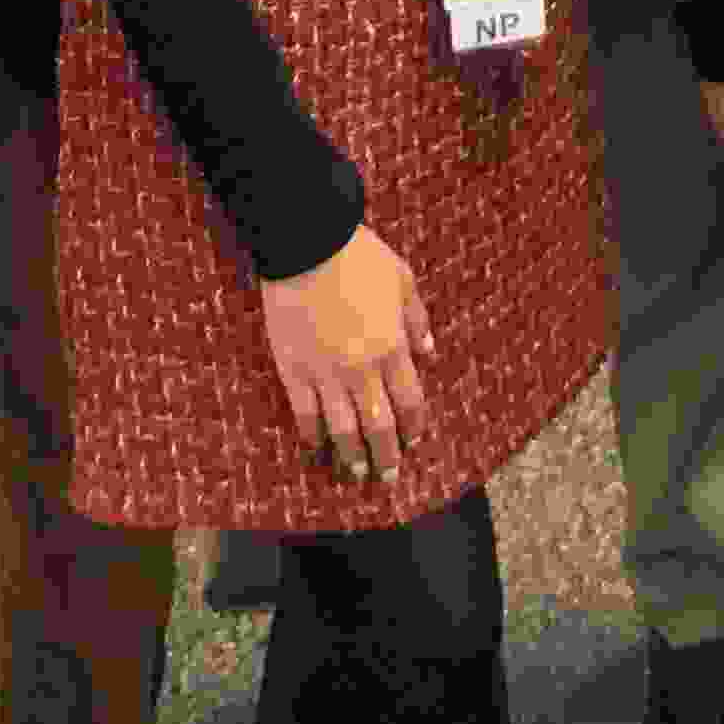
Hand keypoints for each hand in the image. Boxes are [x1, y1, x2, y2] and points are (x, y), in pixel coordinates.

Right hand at [259, 224, 432, 485]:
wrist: (308, 244)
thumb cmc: (359, 257)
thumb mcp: (403, 282)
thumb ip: (417, 321)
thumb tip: (429, 353)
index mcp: (392, 347)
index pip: (409, 401)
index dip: (413, 427)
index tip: (413, 442)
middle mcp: (362, 369)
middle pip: (378, 425)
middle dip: (385, 455)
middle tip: (387, 478)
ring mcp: (325, 373)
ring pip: (342, 428)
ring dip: (350, 456)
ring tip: (355, 476)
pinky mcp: (293, 370)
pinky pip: (304, 414)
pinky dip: (311, 437)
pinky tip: (315, 452)